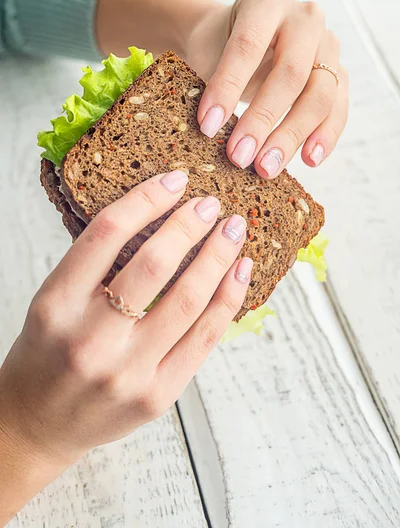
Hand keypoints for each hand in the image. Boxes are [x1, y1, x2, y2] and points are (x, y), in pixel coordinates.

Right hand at [0, 171, 250, 521]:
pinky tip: (240, 272)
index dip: (147, 198)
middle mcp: (90, 339)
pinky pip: (204, 338)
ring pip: (188, 300)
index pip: (107, 233)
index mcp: (56, 305)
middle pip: (154, 264)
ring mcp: (127, 372)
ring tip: (233, 230)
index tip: (175, 180)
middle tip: (210, 204)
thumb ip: (94, 266)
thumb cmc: (45, 355)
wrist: (37, 424)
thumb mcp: (51, 302)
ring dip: (218, 256)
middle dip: (190, 225)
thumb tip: (157, 216)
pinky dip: (228, 299)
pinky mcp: (157, 396)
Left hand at [186, 0, 348, 176]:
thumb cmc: (218, 48)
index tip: (207, 127)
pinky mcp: (339, 73)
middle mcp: (304, 17)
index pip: (248, 44)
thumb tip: (212, 133)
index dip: (228, 87)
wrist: (238, 39)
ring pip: (320, 94)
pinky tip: (307, 161)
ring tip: (267, 168)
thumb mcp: (205, 53)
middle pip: (291, 73)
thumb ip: (210, 83)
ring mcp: (327, 45)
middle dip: (262, 120)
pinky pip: (338, 108)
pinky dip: (324, 137)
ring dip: (292, 136)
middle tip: (238, 157)